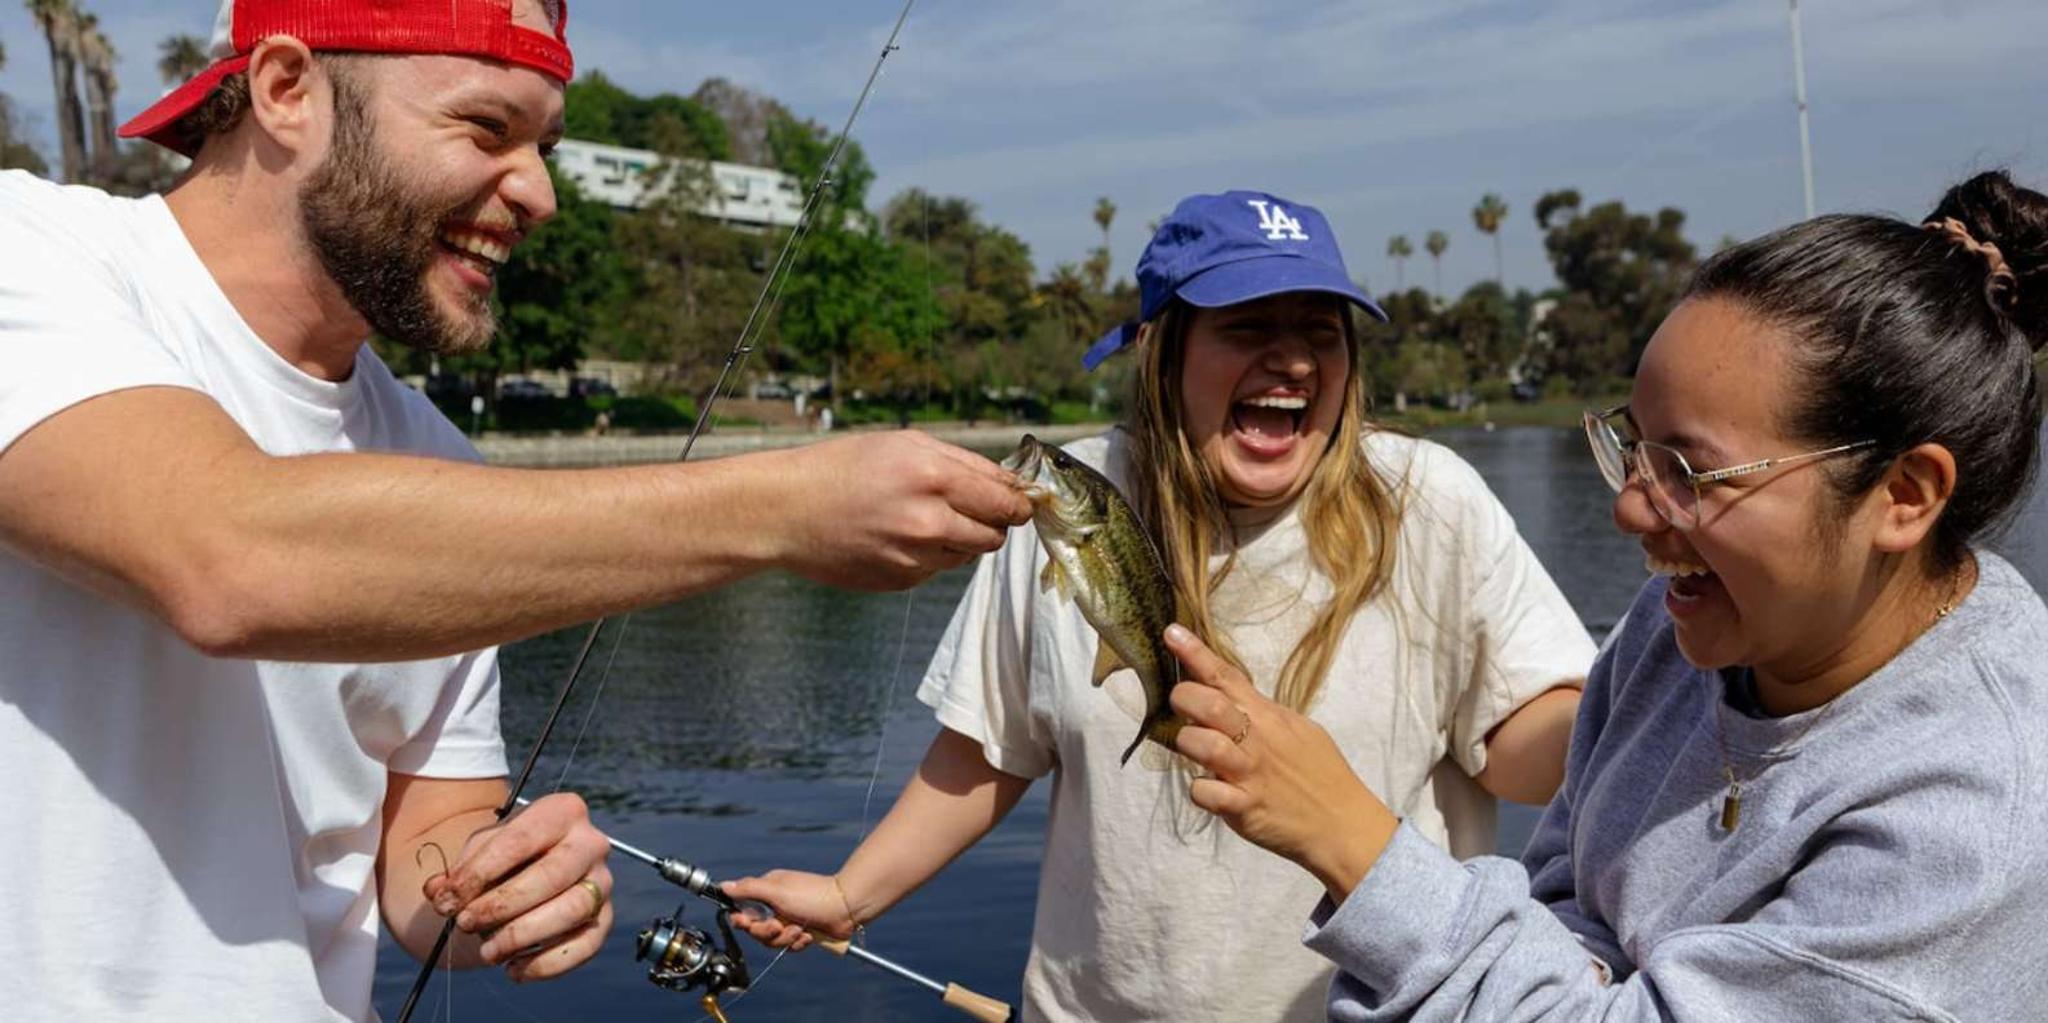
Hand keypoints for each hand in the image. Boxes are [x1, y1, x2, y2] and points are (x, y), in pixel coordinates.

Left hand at [422, 792, 612, 981]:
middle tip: (465, 924)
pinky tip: (513, 969)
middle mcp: (591, 843)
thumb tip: (438, 893)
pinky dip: (547, 964)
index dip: (479, 873)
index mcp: (562, 811)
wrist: (533, 866)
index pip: (520, 841)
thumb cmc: (504, 856)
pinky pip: (586, 945)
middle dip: (501, 906)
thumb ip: (457, 872)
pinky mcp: (604, 918)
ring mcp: (603, 882)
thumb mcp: (479, 852)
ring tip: (487, 951)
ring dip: (522, 935)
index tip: (446, 900)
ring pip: (571, 910)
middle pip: (551, 876)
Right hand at [720, 870, 858, 951]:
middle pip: (757, 930)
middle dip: (768, 932)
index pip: (744, 909)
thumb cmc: (812, 895)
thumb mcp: (776, 890)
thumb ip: (748, 889)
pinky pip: (790, 946)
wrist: (845, 908)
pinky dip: (798, 942)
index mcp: (768, 892)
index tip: (746, 923)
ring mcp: (789, 919)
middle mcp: (776, 906)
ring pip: (773, 941)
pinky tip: (808, 934)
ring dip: (786, 938)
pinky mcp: (801, 932)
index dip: (743, 920)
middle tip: (780, 926)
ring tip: (799, 929)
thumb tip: (723, 886)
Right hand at [767, 432, 1032, 590]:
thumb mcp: (905, 444)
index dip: (1020, 503)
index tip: (1021, 502)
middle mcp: (929, 522)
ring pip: (968, 555)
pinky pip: (936, 569)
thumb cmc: (844, 468)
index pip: (1006, 502)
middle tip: (970, 508)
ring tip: (921, 517)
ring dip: (959, 538)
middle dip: (992, 522)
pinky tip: (896, 535)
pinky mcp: (900, 581)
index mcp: (934, 478)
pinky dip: (929, 555)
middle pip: (995, 535)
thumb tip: (1012, 485)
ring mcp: (914, 557)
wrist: (786, 511)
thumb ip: (965, 463)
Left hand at [1165, 625, 1397, 899]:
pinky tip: (1210, 791)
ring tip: (1196, 751)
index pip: (1227, 676)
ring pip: (1203, 744)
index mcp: (1268, 716)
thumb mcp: (1299, 730)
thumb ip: (1263, 713)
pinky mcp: (1245, 807)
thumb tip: (1232, 698)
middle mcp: (1256, 739)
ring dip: (1189, 743)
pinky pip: (1206, 793)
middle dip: (1184, 698)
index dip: (1196, 653)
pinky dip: (1200, 790)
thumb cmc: (1321, 774)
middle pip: (1208, 703)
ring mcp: (1249, 773)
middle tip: (1183, 707)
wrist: (1344, 824)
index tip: (1171, 633)